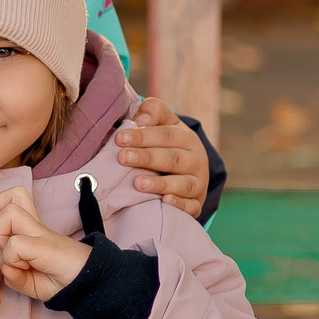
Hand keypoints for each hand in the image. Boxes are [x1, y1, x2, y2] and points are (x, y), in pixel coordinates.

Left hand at [0, 186, 91, 304]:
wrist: (93, 284)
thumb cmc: (60, 281)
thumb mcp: (29, 284)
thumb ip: (12, 278)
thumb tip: (4, 268)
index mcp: (27, 232)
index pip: (0, 210)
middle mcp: (31, 227)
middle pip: (3, 201)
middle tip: (1, 246)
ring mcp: (38, 232)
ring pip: (7, 214)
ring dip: (2, 238)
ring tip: (17, 258)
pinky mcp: (44, 243)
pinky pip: (15, 244)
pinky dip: (15, 260)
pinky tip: (30, 268)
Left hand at [116, 98, 204, 215]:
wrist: (188, 170)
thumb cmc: (165, 143)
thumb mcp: (162, 123)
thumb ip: (152, 112)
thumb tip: (141, 119)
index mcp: (187, 138)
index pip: (166, 135)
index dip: (143, 136)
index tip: (120, 138)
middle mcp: (196, 160)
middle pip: (173, 159)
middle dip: (147, 157)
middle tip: (123, 158)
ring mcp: (198, 183)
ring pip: (183, 183)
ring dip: (161, 183)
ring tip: (138, 183)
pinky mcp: (196, 203)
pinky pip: (191, 206)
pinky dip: (179, 204)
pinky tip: (165, 201)